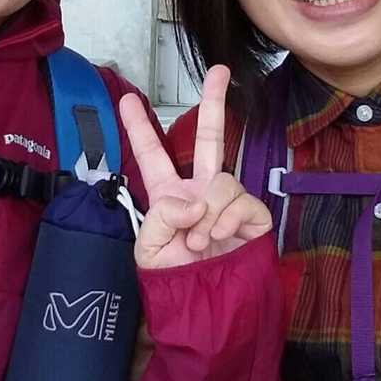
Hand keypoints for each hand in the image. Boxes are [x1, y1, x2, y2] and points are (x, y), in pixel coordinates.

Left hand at [119, 65, 273, 269]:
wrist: (208, 310)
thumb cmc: (176, 282)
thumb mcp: (149, 251)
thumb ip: (161, 217)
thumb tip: (193, 199)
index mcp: (169, 197)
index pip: (152, 157)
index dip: (140, 129)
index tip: (128, 100)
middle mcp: (199, 192)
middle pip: (207, 139)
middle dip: (214, 104)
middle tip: (220, 71)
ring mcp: (227, 203)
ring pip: (220, 181)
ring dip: (207, 214)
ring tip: (199, 243)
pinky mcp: (253, 217)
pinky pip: (241, 202)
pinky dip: (226, 220)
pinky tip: (219, 239)